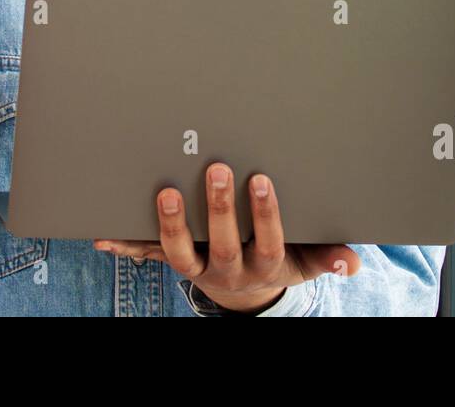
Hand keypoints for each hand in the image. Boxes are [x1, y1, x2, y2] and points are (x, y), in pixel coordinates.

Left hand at [93, 162, 359, 313]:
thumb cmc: (282, 258)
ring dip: (170, 225)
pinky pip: (147, 255)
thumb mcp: (309, 260)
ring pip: (179, 253)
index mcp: (265, 262)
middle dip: (218, 208)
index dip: (265, 213)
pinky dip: (125, 247)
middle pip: (222, 243)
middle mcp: (228, 268)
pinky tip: (104, 236)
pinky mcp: (174, 259)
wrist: (247, 287)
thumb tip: (351, 262)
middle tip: (216, 168)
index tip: (261, 179)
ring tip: (166, 193)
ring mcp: (198, 266)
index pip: (269, 240)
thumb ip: (328, 254)